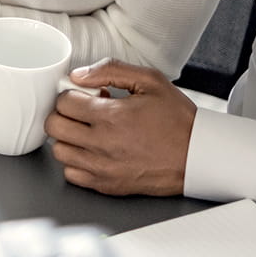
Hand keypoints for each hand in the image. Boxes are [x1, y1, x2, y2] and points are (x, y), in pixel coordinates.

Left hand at [44, 58, 195, 195]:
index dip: (71, 94)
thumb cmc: (178, 120)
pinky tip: (92, 150)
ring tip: (87, 130)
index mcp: (111, 116)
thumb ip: (109, 70)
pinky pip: (72, 174)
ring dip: (68, 137)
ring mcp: (103, 168)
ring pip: (59, 150)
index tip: (84, 95)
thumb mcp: (150, 81)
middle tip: (81, 111)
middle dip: (64, 113)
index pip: (63, 102)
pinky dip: (76, 161)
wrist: (200, 156)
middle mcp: (102, 144)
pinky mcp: (108, 185)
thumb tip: (78, 75)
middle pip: (54, 126)